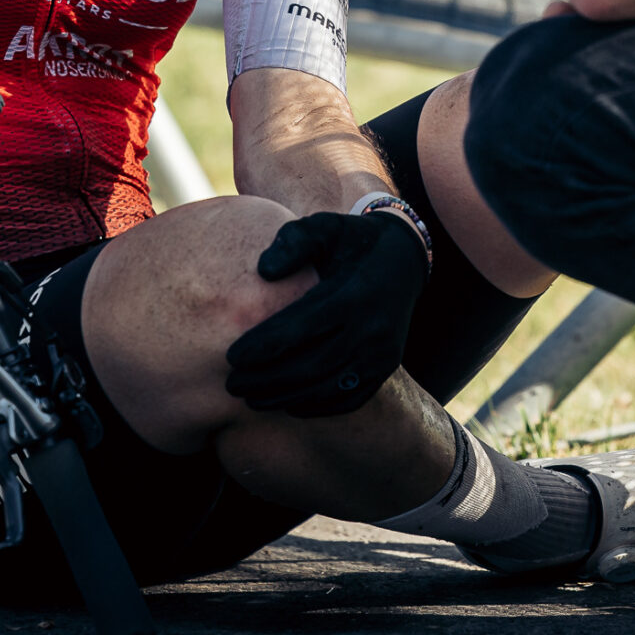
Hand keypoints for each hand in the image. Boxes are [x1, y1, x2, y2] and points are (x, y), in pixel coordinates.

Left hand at [223, 209, 429, 417]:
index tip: (231, 357)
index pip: (303, 328)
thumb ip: (293, 242)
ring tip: (251, 399)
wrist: (403, 259)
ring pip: (329, 387)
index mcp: (355, 294)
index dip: (265, 346)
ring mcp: (383, 353)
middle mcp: (373, 329)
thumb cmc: (350, 241)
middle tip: (232, 385)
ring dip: (287, 398)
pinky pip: (350, 398)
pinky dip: (318, 407)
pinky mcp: (385, 368)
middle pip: (312, 365)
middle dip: (268, 379)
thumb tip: (264, 271)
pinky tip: (289, 405)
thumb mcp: (323, 227)